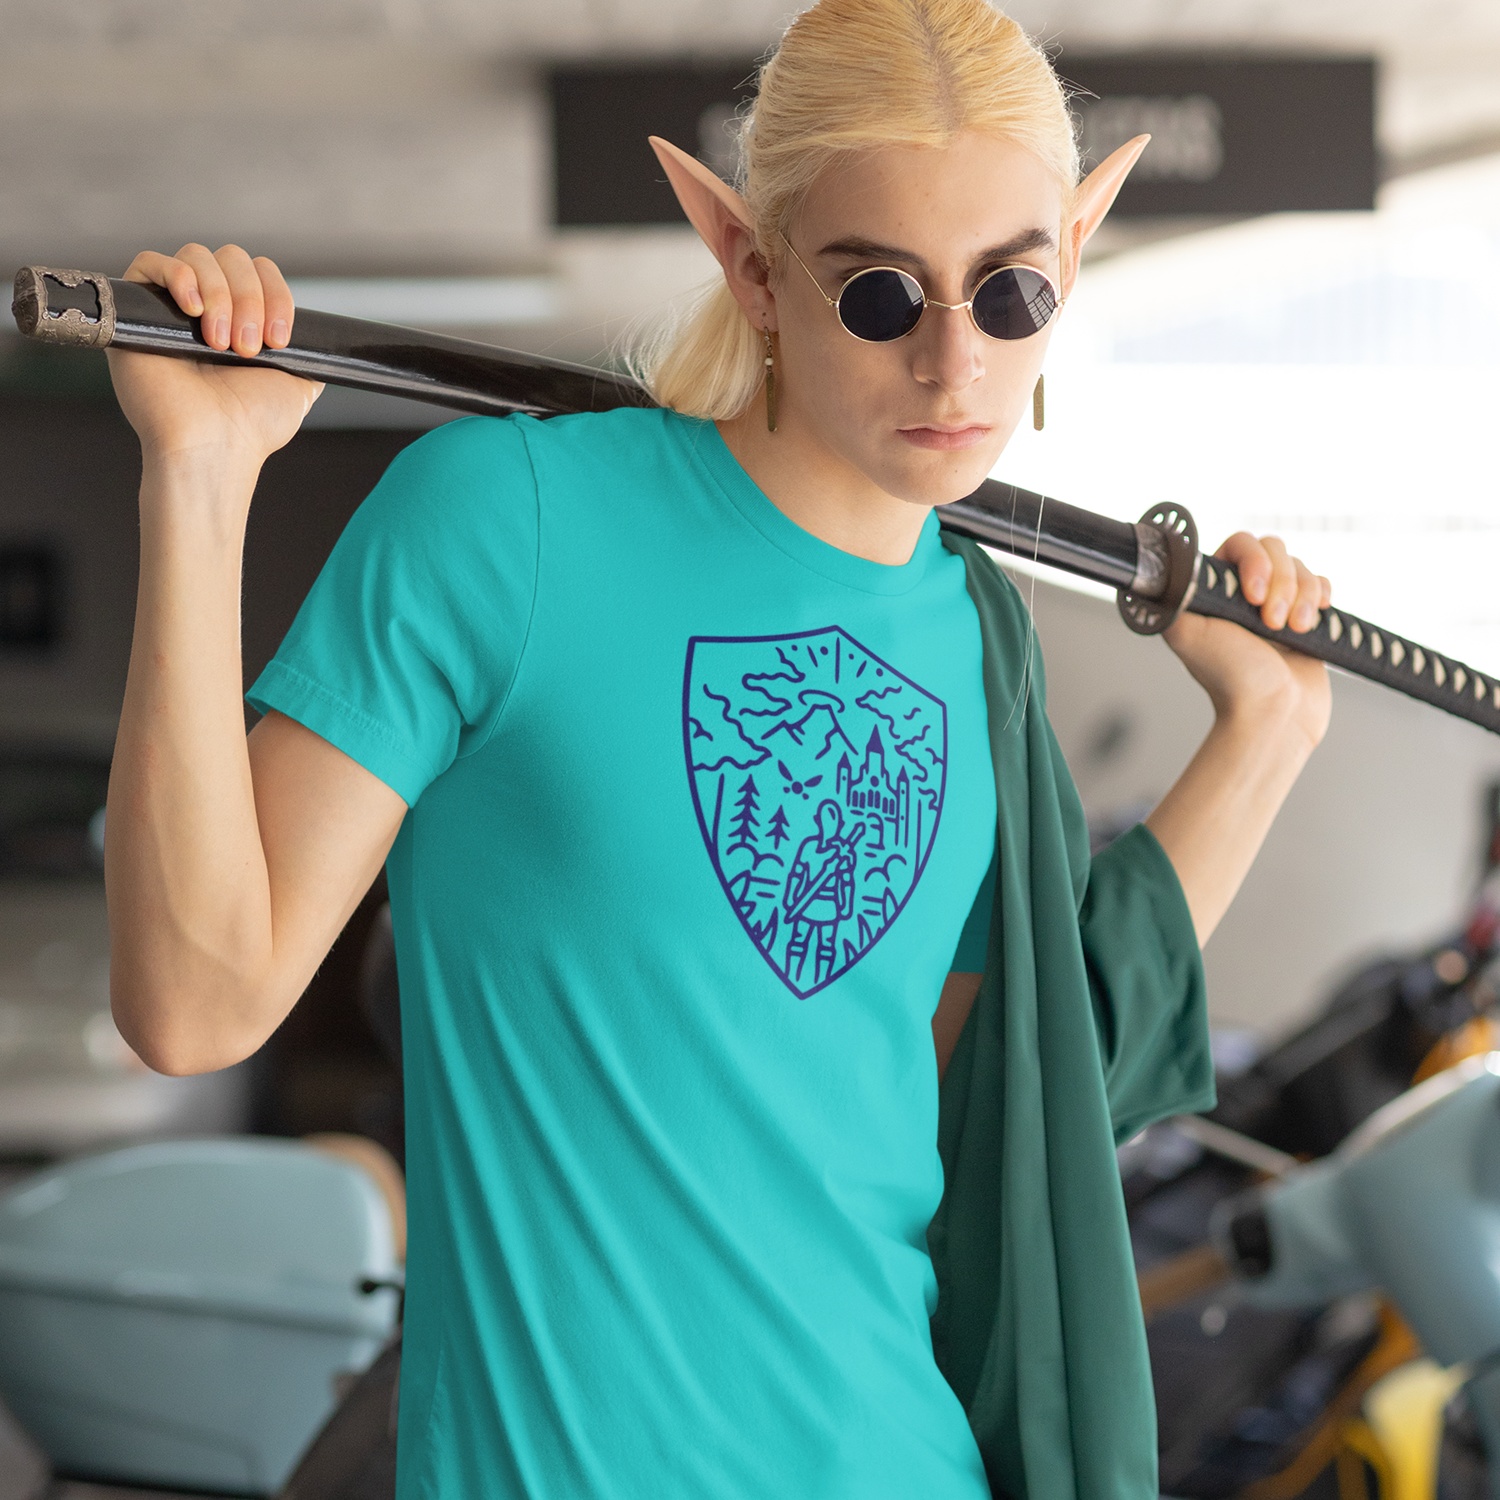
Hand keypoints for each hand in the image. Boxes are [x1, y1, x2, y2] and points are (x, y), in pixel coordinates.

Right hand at [107, 244, 321, 468]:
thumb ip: (307, 353)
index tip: (279, 339)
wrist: (215, 446)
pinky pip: (149, 262)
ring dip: (220, 295)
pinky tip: (194, 310)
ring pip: (197, 256)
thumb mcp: (300, 382)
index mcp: (242, 319)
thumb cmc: (252, 425)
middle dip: (249, 298)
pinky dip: (178, 276)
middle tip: (248, 348)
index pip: (261, 272)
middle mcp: (207, 309)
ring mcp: (170, 308)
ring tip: (220, 344)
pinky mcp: (135, 311)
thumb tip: (315, 336)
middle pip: (232, 258)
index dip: (275, 295)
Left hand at [1161, 532, 1332, 751]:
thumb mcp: (1187, 633)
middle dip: (1281, 582)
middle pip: (1274, 549)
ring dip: (1302, 595)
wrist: (1274, 714)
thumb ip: (1174, 595)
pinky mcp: (1304, 615)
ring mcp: (1275, 602)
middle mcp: (1242, 593)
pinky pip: (1320, 583)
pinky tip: (1310, 622)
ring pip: (1300, 566)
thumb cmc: (1231, 679)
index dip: (1252, 561)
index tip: (1252, 596)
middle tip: (1272, 623)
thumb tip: (1170, 567)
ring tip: (1293, 631)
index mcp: (1213, 591)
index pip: (1238, 544)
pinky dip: (1320, 597)